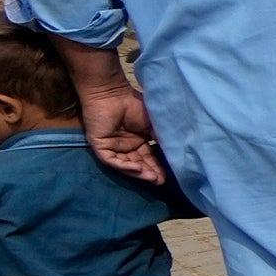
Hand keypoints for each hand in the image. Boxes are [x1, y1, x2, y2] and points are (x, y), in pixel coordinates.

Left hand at [70, 48, 163, 182]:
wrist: (111, 93)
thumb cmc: (133, 104)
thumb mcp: (152, 123)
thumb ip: (160, 137)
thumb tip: (175, 151)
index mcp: (138, 140)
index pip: (149, 157)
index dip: (158, 166)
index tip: (172, 174)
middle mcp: (125, 146)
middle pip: (138, 163)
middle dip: (150, 172)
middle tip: (161, 182)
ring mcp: (112, 147)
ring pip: (126, 165)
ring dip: (139, 172)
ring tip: (152, 178)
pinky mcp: (100, 147)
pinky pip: (112, 161)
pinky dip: (124, 166)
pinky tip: (137, 168)